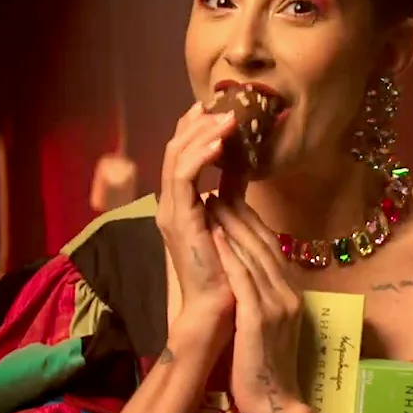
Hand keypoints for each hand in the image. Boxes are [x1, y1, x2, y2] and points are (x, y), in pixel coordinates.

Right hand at [155, 102, 239, 356]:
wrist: (216, 312)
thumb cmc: (226, 274)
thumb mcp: (230, 223)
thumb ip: (230, 196)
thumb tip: (241, 170)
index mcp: (181, 205)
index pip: (182, 155)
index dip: (196, 128)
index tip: (216, 106)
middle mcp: (171, 205)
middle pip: (175, 149)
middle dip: (197, 122)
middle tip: (220, 101)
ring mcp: (172, 212)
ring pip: (177, 158)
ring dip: (202, 133)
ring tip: (227, 115)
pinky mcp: (178, 221)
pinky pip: (183, 177)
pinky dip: (201, 155)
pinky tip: (220, 141)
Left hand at [207, 198, 305, 412]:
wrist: (275, 404)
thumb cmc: (265, 368)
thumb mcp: (271, 326)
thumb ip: (265, 299)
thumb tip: (249, 277)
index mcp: (292, 294)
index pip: (272, 249)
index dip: (251, 222)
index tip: (233, 200)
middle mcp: (288, 294)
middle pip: (264, 244)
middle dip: (241, 214)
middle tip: (220, 189)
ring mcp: (276, 305)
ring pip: (254, 255)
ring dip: (232, 225)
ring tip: (213, 201)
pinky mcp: (259, 318)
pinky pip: (244, 279)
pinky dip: (230, 254)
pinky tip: (216, 235)